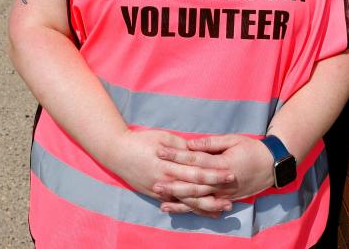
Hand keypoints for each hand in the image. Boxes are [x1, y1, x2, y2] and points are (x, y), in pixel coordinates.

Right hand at [108, 129, 234, 215]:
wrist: (116, 152)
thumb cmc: (141, 140)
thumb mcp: (163, 137)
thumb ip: (182, 146)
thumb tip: (199, 151)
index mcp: (169, 164)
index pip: (196, 170)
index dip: (214, 173)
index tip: (230, 173)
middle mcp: (166, 180)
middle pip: (194, 189)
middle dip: (214, 191)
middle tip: (232, 192)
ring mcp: (160, 190)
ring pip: (187, 201)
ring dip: (206, 205)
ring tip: (223, 207)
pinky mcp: (155, 195)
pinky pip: (176, 204)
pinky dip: (190, 209)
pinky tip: (203, 211)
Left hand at [153, 134, 274, 213]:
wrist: (272, 166)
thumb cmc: (252, 149)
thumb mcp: (233, 140)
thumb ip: (211, 143)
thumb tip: (190, 144)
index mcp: (222, 164)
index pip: (194, 160)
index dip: (176, 155)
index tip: (160, 150)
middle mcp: (221, 183)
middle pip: (192, 183)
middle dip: (172, 181)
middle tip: (154, 179)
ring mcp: (223, 195)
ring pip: (196, 200)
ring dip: (177, 199)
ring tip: (159, 196)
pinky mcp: (224, 201)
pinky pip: (203, 207)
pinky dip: (187, 209)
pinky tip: (173, 208)